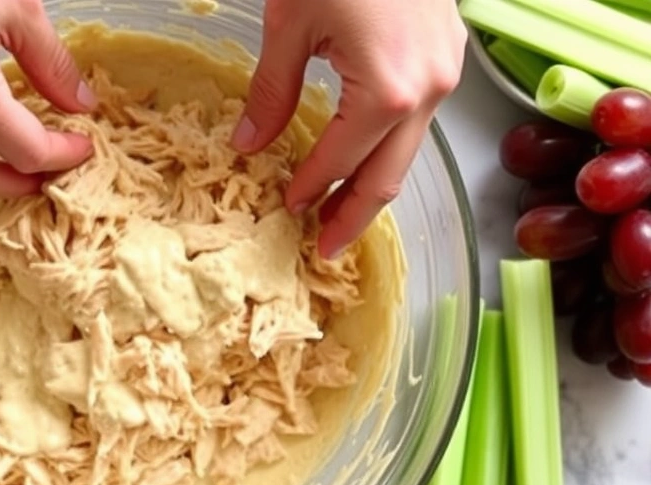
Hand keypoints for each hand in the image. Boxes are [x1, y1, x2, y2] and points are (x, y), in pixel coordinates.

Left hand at [232, 0, 466, 257]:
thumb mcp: (291, 25)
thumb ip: (270, 93)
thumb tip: (247, 145)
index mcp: (386, 91)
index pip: (339, 161)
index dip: (310, 190)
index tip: (287, 211)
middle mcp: (426, 92)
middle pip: (388, 177)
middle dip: (354, 216)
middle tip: (326, 249)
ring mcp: (444, 75)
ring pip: (407, 153)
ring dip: (372, 186)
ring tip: (340, 213)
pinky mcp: (445, 58)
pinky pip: (415, 121)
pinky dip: (386, 148)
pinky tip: (361, 156)